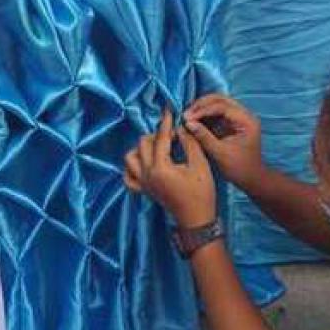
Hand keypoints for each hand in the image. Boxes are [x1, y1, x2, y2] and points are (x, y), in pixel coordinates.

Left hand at [123, 110, 216, 227]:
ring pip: (130, 158)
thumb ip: (189, 143)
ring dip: (142, 148)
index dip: (166, 122)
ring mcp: (143, 183)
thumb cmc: (202, 193)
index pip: (160, 138)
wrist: (197, 219)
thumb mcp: (200, 165)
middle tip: (172, 136)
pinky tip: (144, 163)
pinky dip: (132, 168)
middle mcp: (147, 174)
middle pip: (143, 144)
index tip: (169, 110)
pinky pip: (128, 177)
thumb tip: (181, 128)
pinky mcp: (144, 191)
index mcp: (160, 167)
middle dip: (157, 135)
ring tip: (158, 148)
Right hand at [182, 94, 264, 192]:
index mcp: (246, 120)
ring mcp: (238, 118)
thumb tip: (187, 122)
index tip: (187, 117)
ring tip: (187, 116)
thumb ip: (204, 136)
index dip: (203, 110)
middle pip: (221, 99)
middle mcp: (244, 115)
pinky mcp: (232, 124)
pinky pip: (217, 114)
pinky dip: (204, 115)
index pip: (222, 107)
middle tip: (186, 113)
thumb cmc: (239, 168)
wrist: (251, 179)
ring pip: (218, 104)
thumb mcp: (220, 153)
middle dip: (202, 105)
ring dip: (202, 108)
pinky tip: (193, 120)